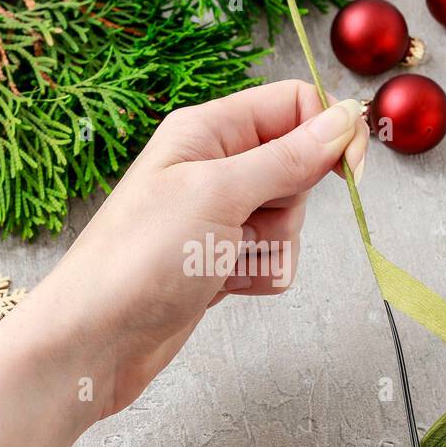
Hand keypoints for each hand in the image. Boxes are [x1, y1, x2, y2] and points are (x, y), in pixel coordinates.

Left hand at [27, 79, 367, 419]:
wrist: (93, 342)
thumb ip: (288, 157)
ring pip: (291, 220)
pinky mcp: (221, 260)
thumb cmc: (138, 261)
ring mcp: (218, 216)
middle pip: (299, 167)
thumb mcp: (219, 195)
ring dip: (272, 249)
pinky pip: (273, 259)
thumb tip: (346, 118)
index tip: (351, 173)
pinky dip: (259, 277)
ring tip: (221, 263)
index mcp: (207, 130)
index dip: (329, 133)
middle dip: (290, 207)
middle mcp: (214, 166)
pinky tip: (220, 287)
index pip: (294, 104)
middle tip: (244, 226)